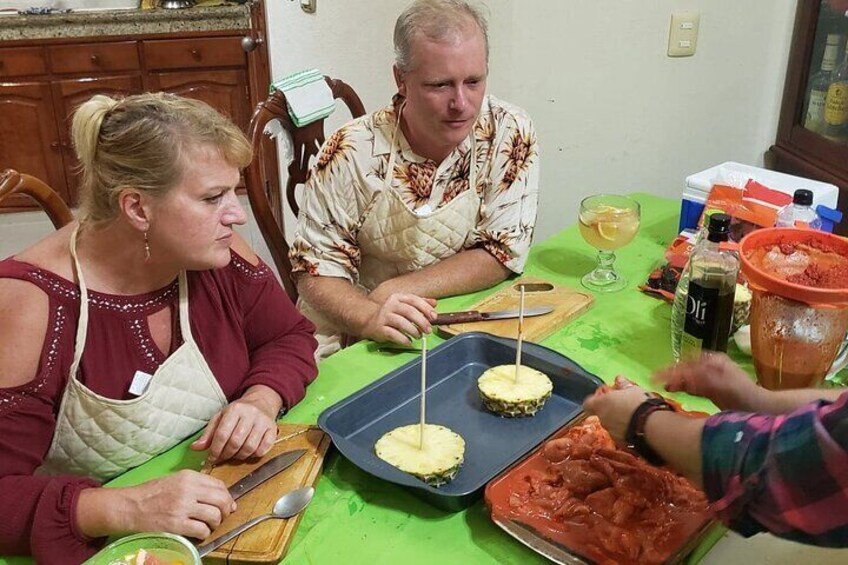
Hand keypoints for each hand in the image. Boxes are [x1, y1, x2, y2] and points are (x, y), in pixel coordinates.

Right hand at [78, 470, 234, 539]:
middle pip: (221, 500)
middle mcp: (188, 490)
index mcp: (188, 477)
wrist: (129, 506)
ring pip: (215, 516)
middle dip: (226, 511)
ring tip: (209, 526)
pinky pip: (202, 530)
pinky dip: (204, 534)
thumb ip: (197, 485)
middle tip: (221, 517)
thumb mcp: (175, 480)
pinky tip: (199, 533)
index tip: (226, 504)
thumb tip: (223, 497)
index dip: (227, 496)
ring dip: (216, 523)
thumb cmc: (152, 493)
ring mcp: (182, 507)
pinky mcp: (176, 524)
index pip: (219, 485)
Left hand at [191, 385, 279, 463]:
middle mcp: (250, 414)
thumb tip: (195, 448)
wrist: (261, 402)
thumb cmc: (238, 412)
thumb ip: (208, 433)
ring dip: (240, 456)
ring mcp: (263, 422)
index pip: (222, 434)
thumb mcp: (220, 417)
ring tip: (235, 455)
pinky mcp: (273, 429)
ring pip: (250, 447)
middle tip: (223, 458)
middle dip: (227, 454)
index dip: (215, 450)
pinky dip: (255, 455)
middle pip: (236, 442)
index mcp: (234, 409)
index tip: (212, 458)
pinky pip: (264, 449)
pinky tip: (248, 452)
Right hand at [361, 292, 436, 344]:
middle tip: (429, 330)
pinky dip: (404, 339)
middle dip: (421, 321)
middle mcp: (390, 305)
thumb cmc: (390, 313)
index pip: (414, 300)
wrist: (368, 320)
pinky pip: (393, 334)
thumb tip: (435, 303)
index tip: (434, 317)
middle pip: (409, 311)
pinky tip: (409, 342)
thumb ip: (419, 303)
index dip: (425, 308)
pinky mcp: (379, 329)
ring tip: (419, 336)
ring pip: (401, 323)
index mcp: (398, 297)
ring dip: (413, 331)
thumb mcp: (404, 305)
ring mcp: (384, 316)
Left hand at [583, 381, 652, 443]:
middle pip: (602, 414)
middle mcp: (603, 420)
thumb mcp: (632, 389)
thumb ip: (623, 385)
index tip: (605, 397)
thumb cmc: (639, 403)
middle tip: (624, 405)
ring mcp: (612, 434)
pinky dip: (627, 432)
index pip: (587, 404)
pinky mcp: (622, 444)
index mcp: (601, 405)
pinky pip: (622, 436)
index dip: (595, 400)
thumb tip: (618, 379)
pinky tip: (639, 429)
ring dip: (619, 422)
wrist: (652, 427)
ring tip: (635, 417)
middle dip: (611, 410)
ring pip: (612, 426)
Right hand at [653, 352, 762, 411]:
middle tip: (653, 379)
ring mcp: (713, 374)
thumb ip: (704, 382)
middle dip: (670, 372)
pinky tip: (675, 388)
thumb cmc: (745, 397)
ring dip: (674, 378)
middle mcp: (712, 364)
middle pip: (686, 366)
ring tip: (661, 384)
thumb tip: (684, 378)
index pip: (688, 363)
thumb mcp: (725, 388)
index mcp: (715, 361)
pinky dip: (682, 384)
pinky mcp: (713, 386)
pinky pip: (693, 382)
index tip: (658, 377)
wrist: (763, 408)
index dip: (672, 370)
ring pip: (688, 373)